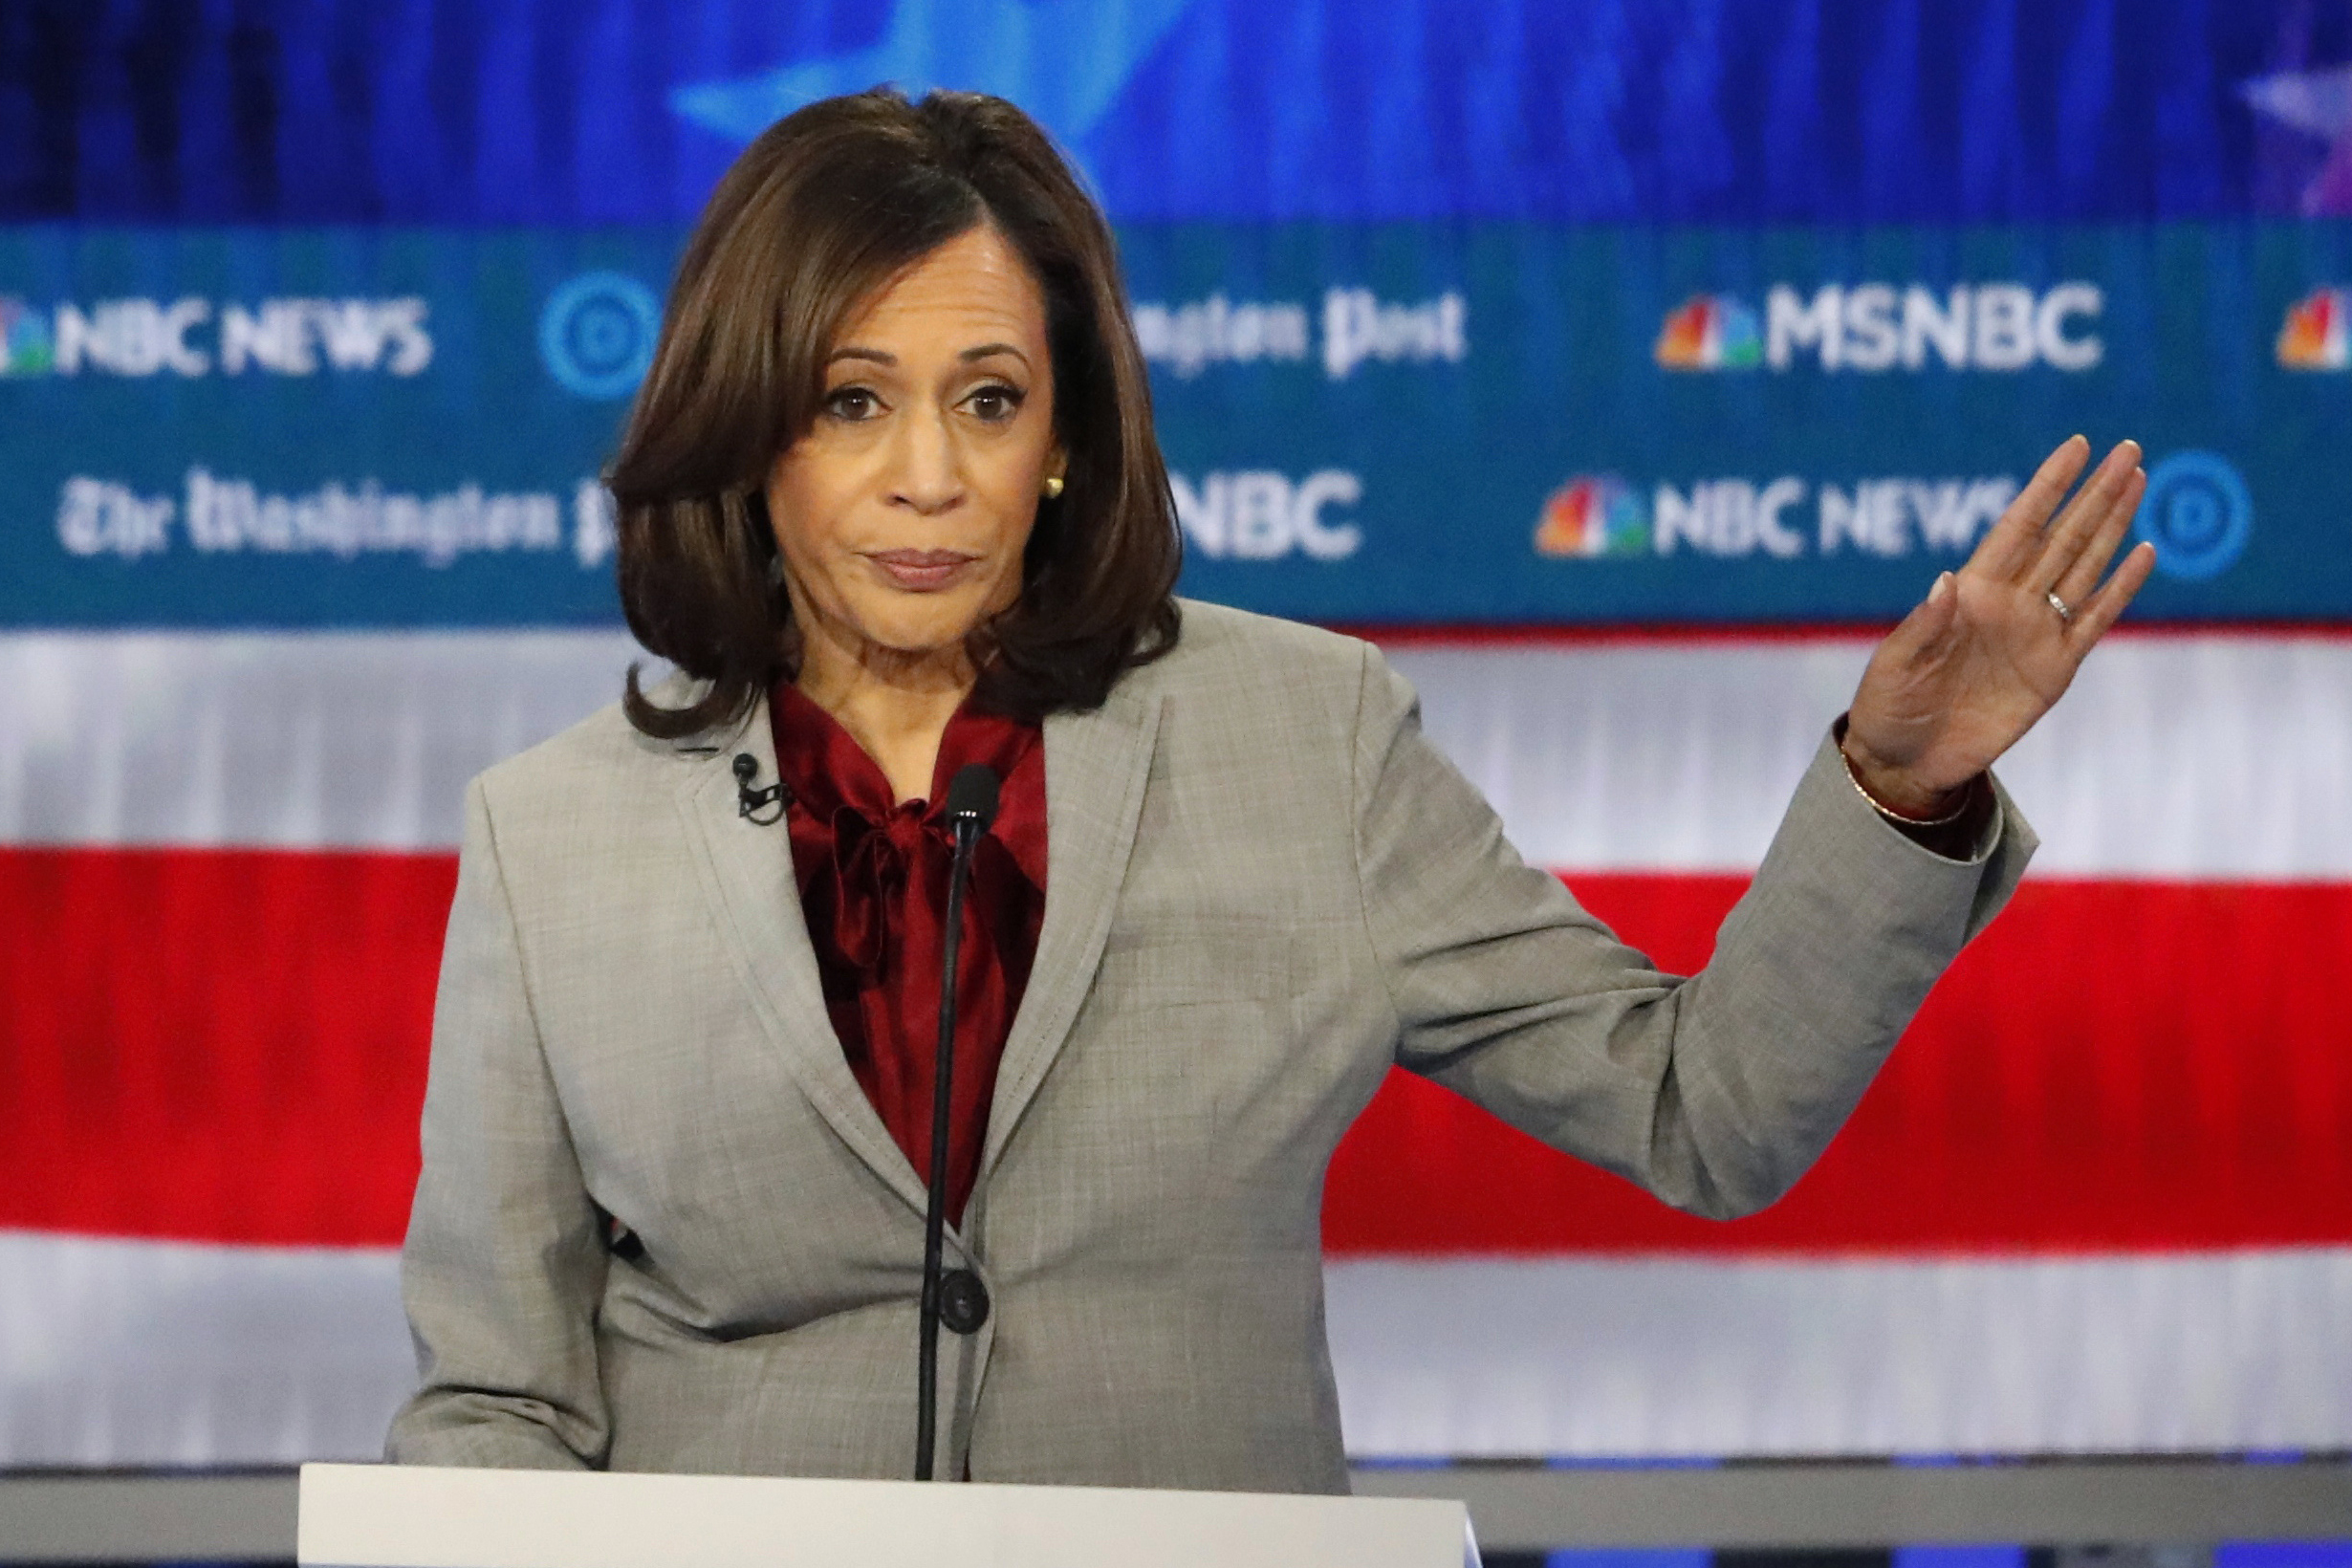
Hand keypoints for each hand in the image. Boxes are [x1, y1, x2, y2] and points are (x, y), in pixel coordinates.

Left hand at [1843, 436, 2156, 814]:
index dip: (2048, 486)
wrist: (1906, 763)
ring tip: (2139, 482)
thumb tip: (1948, 581)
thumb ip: (1924, 626)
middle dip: (2095, 494)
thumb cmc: (1888, 708)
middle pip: (2062, 537)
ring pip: (2084, 567)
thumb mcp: (1896, 665)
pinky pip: (2093, 621)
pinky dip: (2119, 588)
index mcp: (1971, 593)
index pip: (2019, 526)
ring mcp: (2035, 634)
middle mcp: (2010, 603)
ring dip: (2113, 526)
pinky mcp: (2054, 670)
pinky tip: (2143, 553)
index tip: (2079, 446)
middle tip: (2129, 450)